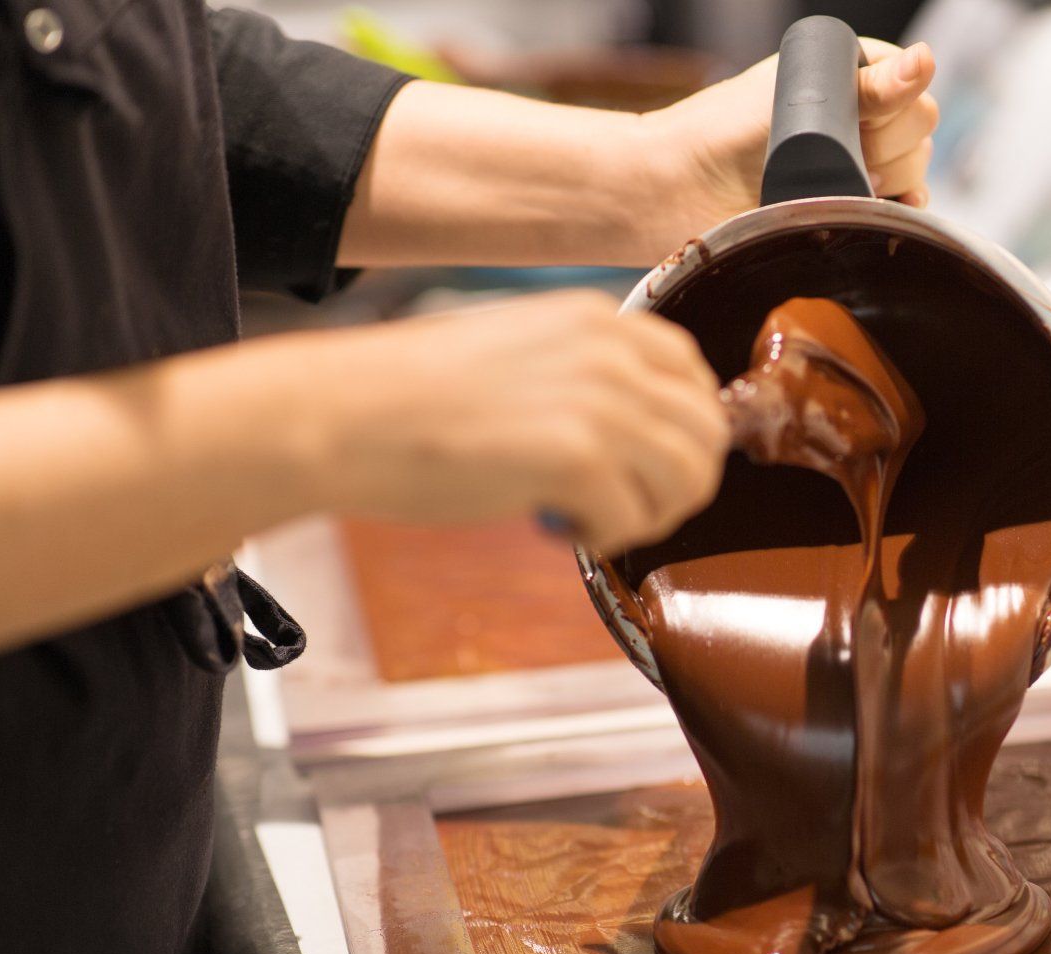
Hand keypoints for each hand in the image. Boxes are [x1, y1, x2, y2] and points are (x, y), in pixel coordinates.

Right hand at [305, 290, 727, 553]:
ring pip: (688, 479)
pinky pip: (634, 519)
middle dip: (675, 483)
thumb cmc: (413, 397)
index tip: (642, 464)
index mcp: (597, 319)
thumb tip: (641, 429)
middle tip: (619, 503)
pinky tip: (553, 523)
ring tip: (588, 515)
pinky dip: (602, 537)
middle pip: (707, 433)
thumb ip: (587, 374)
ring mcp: (598, 401)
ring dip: (647, 514)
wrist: (343, 416)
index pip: (694, 375)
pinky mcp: (576, 456)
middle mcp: (609, 351)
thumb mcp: (520, 351)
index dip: (683, 431)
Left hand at [645, 40, 939, 248]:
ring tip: (843, 184)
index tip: (858, 124)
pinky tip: (881, 206)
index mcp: (848, 73)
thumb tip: (926, 61)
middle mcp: (857, 114)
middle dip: (891, 148)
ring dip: (891, 180)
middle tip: (846, 158)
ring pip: (915, 168)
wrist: (680, 192)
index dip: (895, 109)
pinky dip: (898, 210)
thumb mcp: (799, 99)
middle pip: (920, 130)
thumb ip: (866, 87)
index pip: (912, 86)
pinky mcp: (848, 204)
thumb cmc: (724, 134)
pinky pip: (900, 208)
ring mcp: (856, 160)